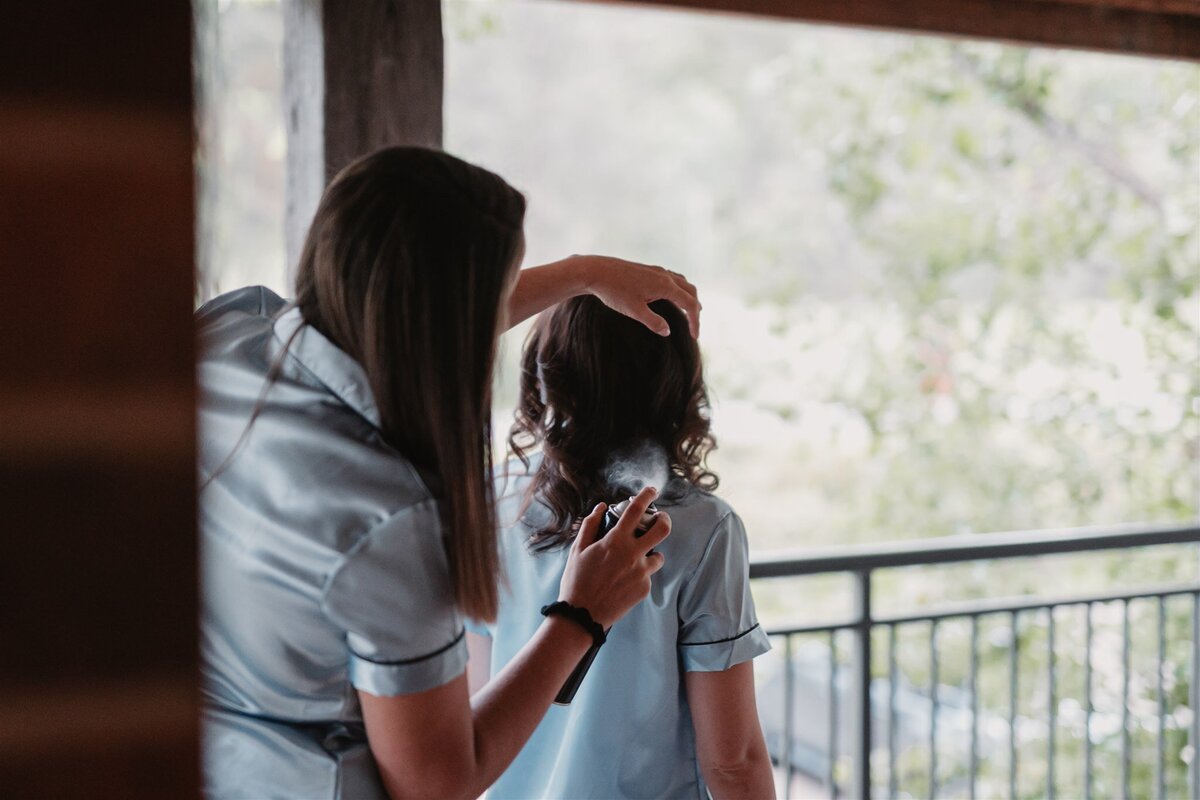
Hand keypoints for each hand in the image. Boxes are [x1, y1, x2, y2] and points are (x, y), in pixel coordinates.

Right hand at [558, 486, 669, 627]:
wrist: (582, 616)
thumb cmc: (576, 581)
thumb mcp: (577, 550)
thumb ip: (590, 525)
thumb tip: (601, 507)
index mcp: (615, 541)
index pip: (636, 510)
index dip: (646, 496)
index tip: (651, 490)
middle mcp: (633, 555)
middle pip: (663, 530)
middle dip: (664, 520)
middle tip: (660, 519)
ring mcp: (641, 573)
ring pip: (658, 556)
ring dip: (650, 553)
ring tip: (635, 559)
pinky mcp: (644, 589)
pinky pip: (647, 576)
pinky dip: (639, 574)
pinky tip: (623, 581)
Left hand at [568, 255, 701, 337]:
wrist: (596, 271)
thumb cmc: (614, 292)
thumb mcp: (634, 311)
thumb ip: (653, 322)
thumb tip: (667, 331)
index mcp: (665, 286)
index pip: (690, 305)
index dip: (695, 322)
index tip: (695, 337)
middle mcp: (664, 275)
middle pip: (690, 291)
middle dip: (695, 309)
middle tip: (694, 326)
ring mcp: (656, 271)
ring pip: (682, 283)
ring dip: (688, 297)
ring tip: (690, 310)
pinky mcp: (648, 270)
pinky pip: (672, 278)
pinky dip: (678, 289)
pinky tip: (671, 296)